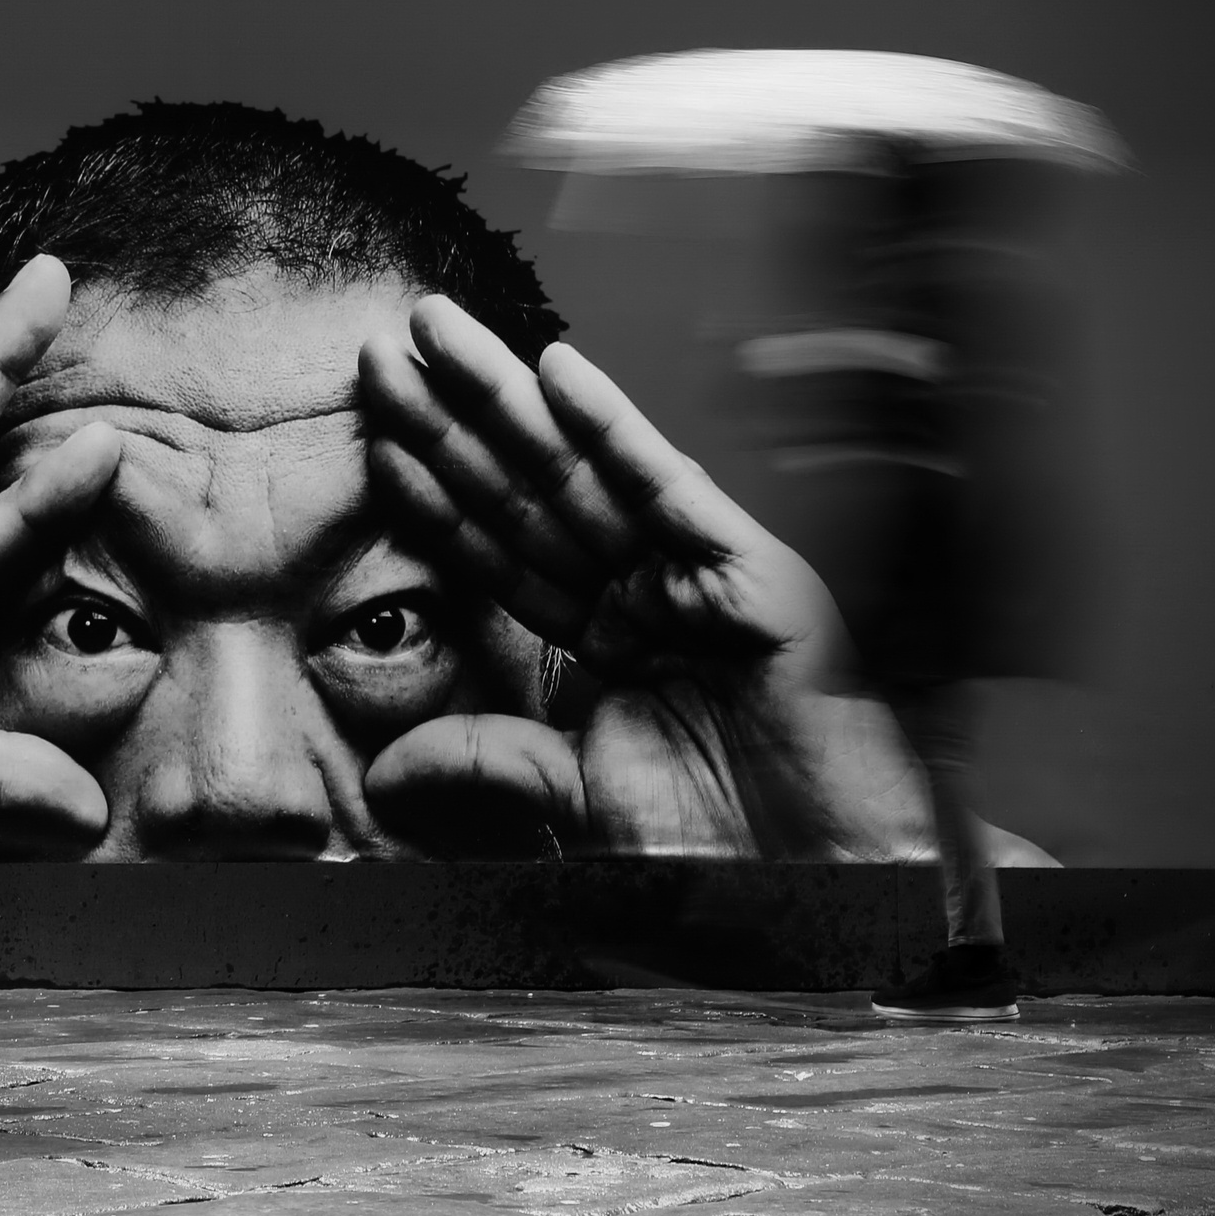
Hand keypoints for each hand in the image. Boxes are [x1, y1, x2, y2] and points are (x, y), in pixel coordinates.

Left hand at [357, 295, 881, 859]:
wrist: (841, 884)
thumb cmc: (732, 853)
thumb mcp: (578, 805)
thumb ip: (492, 767)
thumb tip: (386, 772)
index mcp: (608, 639)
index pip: (501, 548)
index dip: (435, 488)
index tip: (374, 430)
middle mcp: (646, 593)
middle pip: (527, 490)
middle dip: (452, 417)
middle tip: (381, 345)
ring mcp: (698, 576)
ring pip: (582, 470)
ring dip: (505, 395)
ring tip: (435, 331)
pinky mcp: (753, 574)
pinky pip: (669, 489)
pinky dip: (615, 428)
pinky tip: (558, 370)